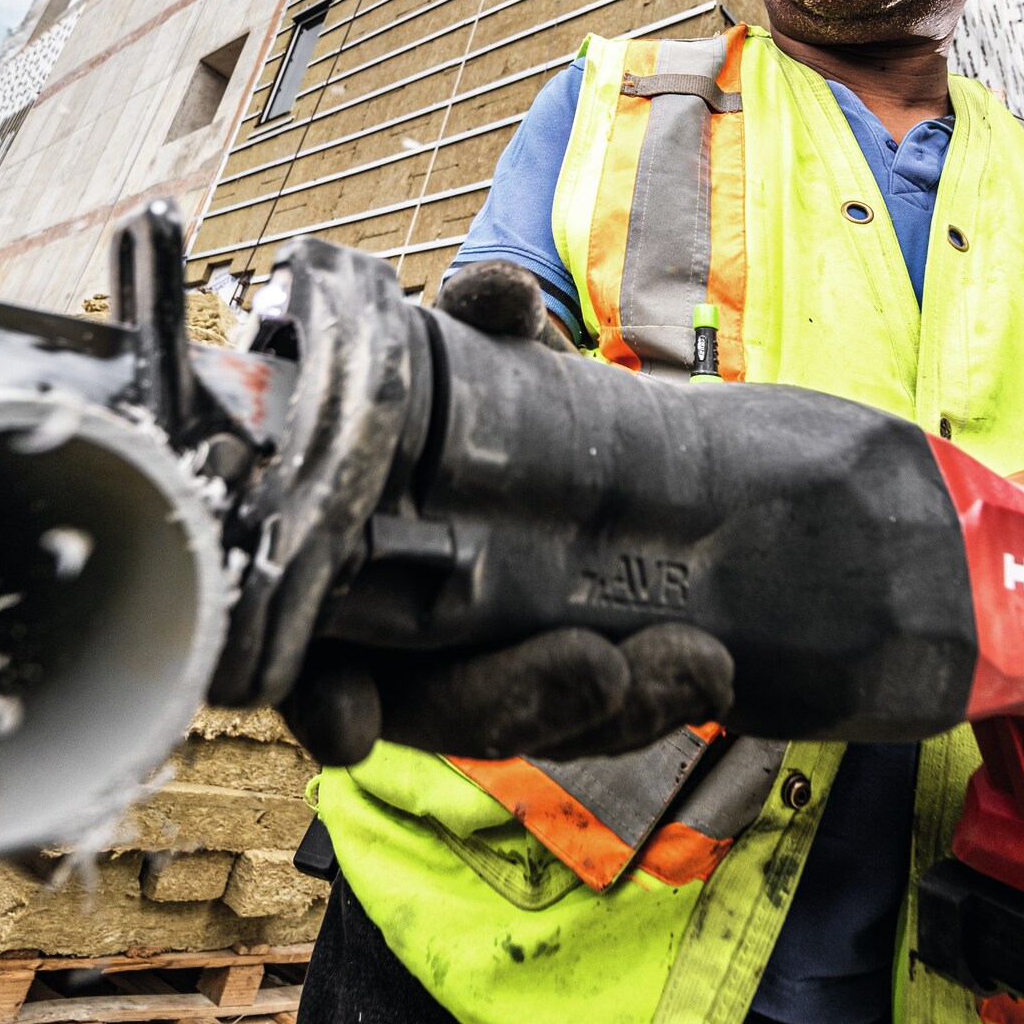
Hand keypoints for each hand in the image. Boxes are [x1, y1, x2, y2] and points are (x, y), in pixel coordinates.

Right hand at [277, 262, 734, 765]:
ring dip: (619, 706)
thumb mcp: (465, 354)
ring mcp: (485, 662)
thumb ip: (471, 331)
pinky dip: (652, 699)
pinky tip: (707, 680)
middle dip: (525, 701)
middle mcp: (400, 643)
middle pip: (443, 706)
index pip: (317, 668)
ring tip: (699, 665)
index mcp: (340, 580)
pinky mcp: (564, 663)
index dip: (331, 703)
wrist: (540, 408)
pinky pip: (608, 705)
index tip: (351, 725)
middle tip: (602, 671)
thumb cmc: (458, 392)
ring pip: (539, 715)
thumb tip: (498, 298)